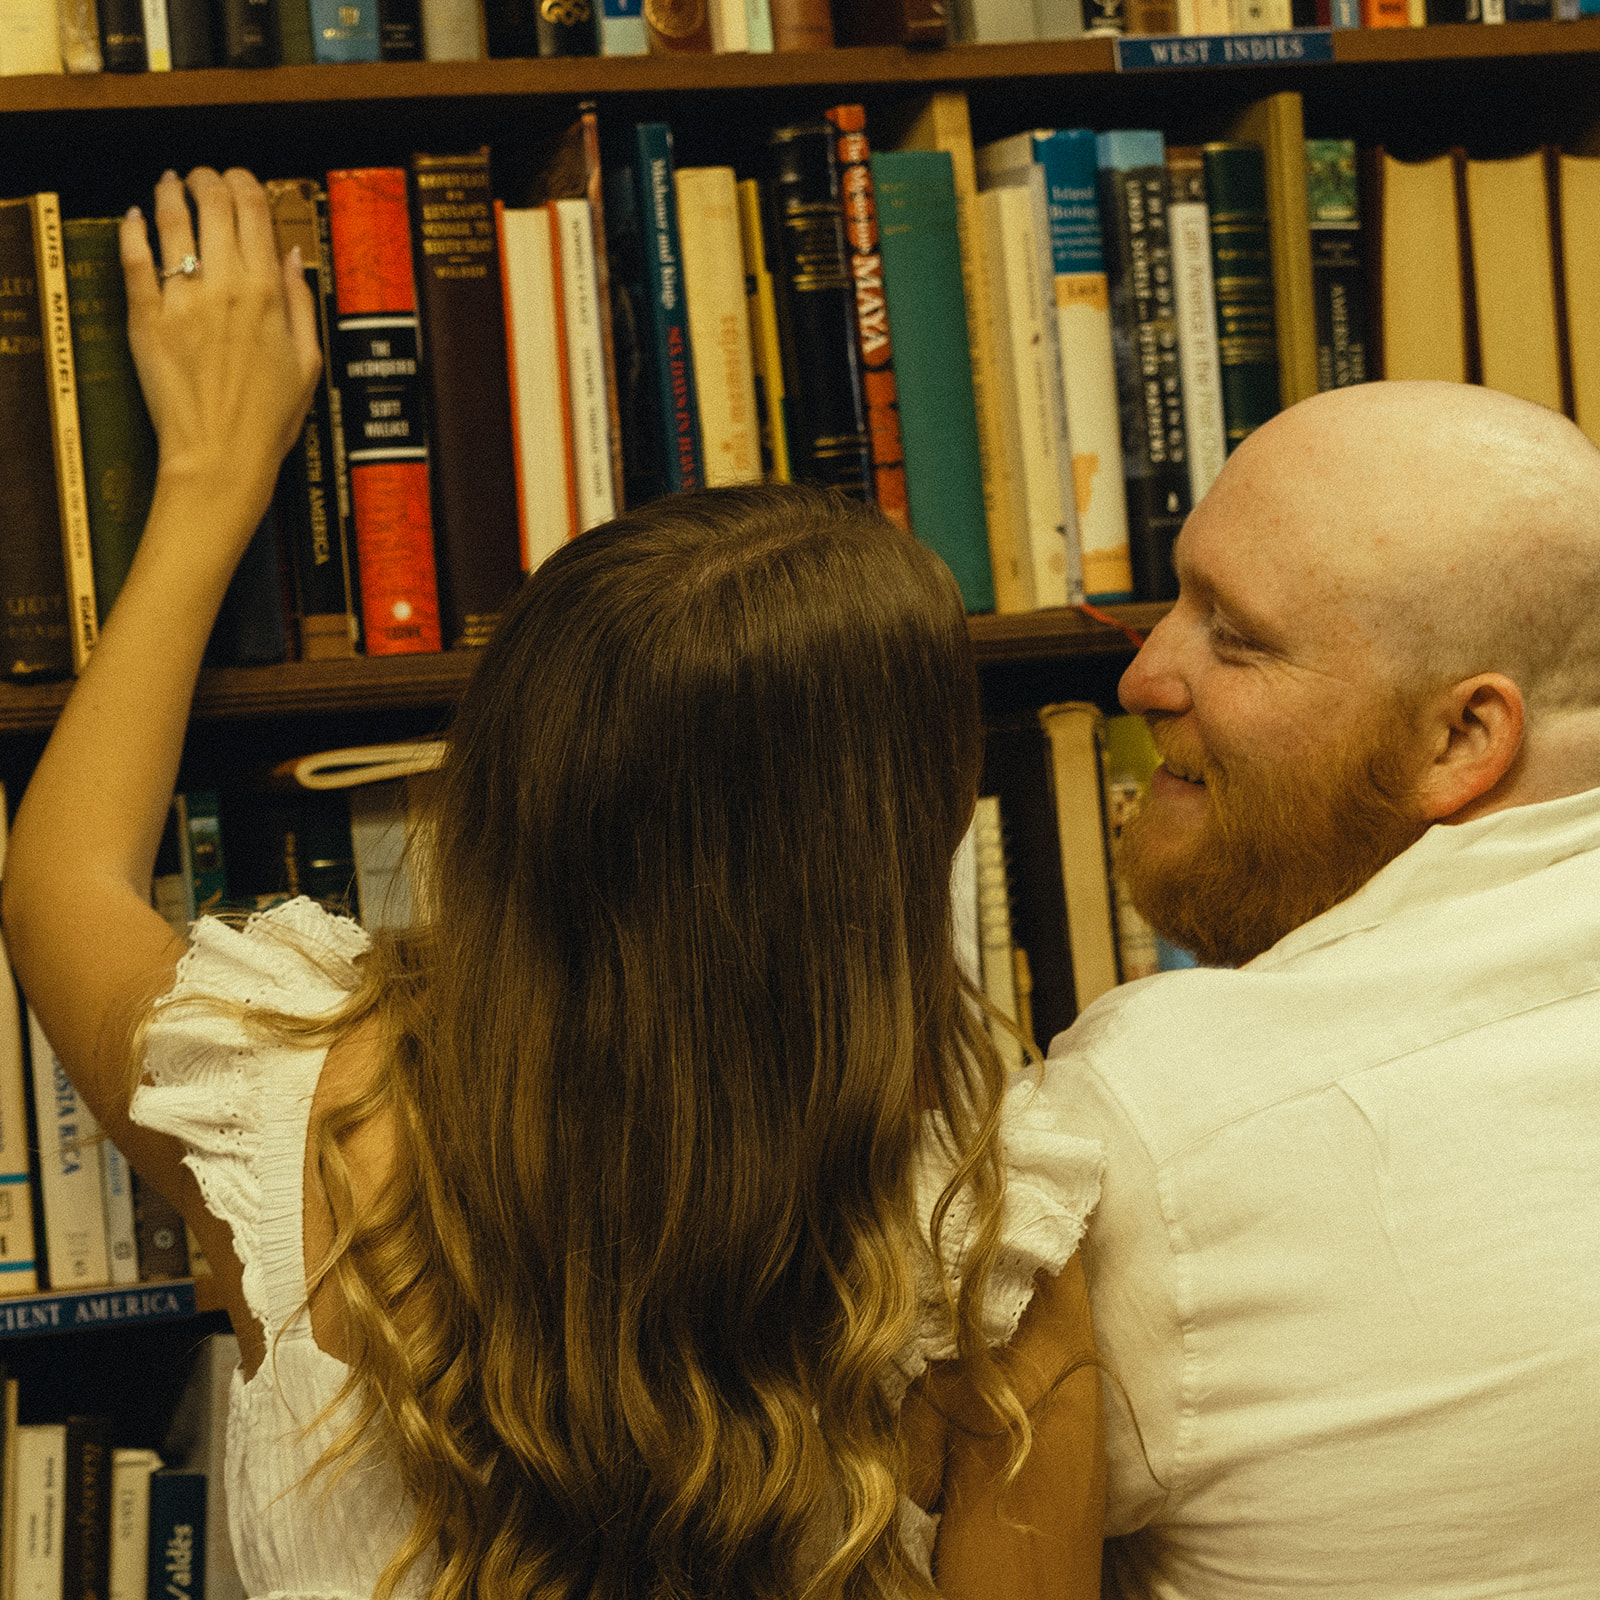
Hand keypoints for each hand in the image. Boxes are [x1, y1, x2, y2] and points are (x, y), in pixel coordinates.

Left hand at [120, 167, 321, 531]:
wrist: (221, 455)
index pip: (254, 209)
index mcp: (268, 294)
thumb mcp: (308, 362)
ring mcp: (182, 300)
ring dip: (171, 193)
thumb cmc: (268, 420)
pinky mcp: (147, 318)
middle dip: (207, 179)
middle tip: (202, 178)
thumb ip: (301, 302)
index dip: (245, 182)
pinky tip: (136, 218)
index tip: (240, 181)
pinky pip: (134, 257)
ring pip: (172, 220)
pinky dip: (133, 229)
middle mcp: (225, 286)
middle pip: (212, 202)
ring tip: (170, 185)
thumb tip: (293, 256)